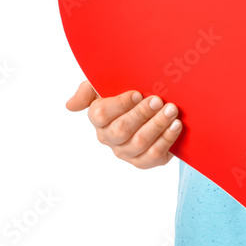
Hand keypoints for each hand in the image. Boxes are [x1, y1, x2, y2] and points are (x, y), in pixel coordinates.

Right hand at [66, 81, 184, 168]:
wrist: (154, 106)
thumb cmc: (129, 93)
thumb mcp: (107, 84)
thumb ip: (88, 90)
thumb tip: (70, 105)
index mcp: (98, 118)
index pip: (100, 115)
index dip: (119, 104)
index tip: (137, 93)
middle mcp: (109, 138)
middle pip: (121, 130)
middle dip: (141, 114)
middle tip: (158, 100)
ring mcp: (126, 152)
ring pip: (139, 142)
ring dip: (157, 125)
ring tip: (171, 110)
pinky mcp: (144, 161)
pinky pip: (154, 154)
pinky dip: (167, 139)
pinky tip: (176, 125)